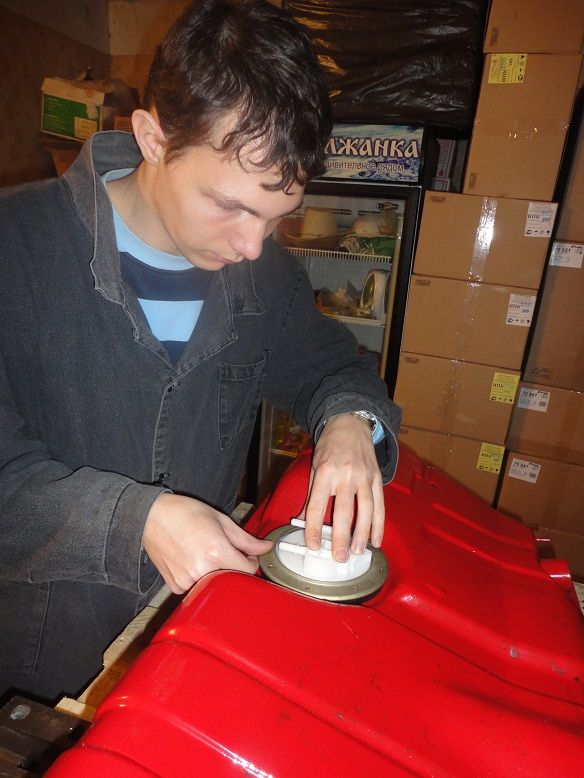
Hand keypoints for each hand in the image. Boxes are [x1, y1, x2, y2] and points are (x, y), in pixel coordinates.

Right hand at [142, 493, 272, 593]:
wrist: (151, 517)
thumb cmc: (184, 513)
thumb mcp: (220, 520)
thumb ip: (245, 539)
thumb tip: (265, 547)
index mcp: (217, 552)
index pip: (249, 570)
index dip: (251, 561)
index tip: (247, 555)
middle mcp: (203, 570)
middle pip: (233, 579)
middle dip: (234, 567)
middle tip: (225, 552)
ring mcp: (188, 581)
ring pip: (215, 585)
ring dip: (217, 573)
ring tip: (205, 553)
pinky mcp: (177, 586)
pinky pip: (198, 587)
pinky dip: (201, 577)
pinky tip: (192, 561)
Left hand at [303, 413, 384, 562]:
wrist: (350, 424)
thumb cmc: (329, 446)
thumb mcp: (314, 466)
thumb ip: (311, 495)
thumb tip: (301, 520)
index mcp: (324, 472)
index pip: (316, 505)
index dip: (313, 527)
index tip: (313, 546)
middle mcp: (345, 475)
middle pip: (343, 510)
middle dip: (341, 536)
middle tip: (340, 557)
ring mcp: (364, 476)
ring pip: (366, 509)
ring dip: (363, 533)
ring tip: (359, 552)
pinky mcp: (377, 477)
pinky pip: (380, 504)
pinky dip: (379, 523)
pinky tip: (376, 539)